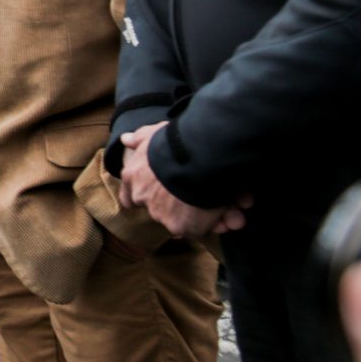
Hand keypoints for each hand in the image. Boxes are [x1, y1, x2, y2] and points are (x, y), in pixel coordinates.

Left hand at [117, 122, 250, 236]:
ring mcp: (160, 213)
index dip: (147, 196)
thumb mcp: (157, 133)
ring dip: (211, 215)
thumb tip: (126, 139)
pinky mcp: (180, 226)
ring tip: (233, 213)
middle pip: (167, 207)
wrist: (201, 155)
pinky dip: (219, 222)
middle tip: (215, 199)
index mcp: (134, 175)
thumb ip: (142, 137)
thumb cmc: (180, 140)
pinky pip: (202, 228)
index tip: (168, 196)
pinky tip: (234, 217)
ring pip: (189, 218)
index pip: (131, 195)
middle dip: (191, 205)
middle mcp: (143, 197)